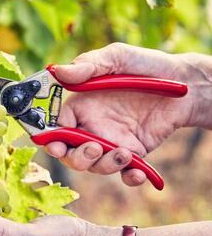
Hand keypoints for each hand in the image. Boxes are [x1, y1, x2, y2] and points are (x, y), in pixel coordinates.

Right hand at [45, 43, 193, 186]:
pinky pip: (125, 173)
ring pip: (95, 166)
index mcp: (80, 105)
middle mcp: (91, 126)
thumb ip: (88, 64)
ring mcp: (111, 141)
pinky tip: (138, 173)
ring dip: (105, 165)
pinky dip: (129, 178)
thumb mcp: (117, 57)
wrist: (185, 85)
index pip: (56, 127)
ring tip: (124, 153)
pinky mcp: (133, 153)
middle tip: (93, 148)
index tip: (55, 144)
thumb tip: (58, 71)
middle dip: (76, 157)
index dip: (51, 138)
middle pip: (70, 153)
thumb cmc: (146, 66)